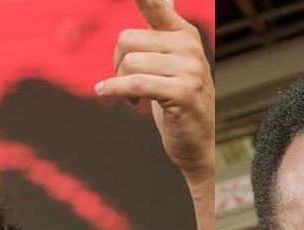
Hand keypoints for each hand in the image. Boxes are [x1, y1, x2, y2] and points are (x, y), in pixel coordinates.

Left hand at [97, 0, 213, 184]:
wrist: (199, 142)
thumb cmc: (178, 100)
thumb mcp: (170, 61)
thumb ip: (161, 31)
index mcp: (184, 33)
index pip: (156, 4)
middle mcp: (190, 46)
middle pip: (128, 39)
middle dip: (117, 62)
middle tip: (124, 80)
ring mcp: (189, 69)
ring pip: (130, 63)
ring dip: (119, 82)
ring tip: (130, 96)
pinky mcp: (182, 92)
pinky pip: (135, 84)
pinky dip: (115, 89)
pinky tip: (104, 92)